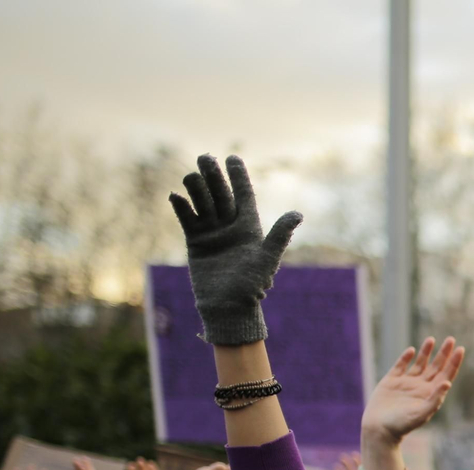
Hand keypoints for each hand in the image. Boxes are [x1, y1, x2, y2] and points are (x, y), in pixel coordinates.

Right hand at [167, 154, 301, 345]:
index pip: (244, 195)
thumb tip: (297, 214)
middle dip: (213, 175)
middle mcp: (230, 227)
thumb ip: (279, 235)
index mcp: (250, 228)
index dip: (238, 176)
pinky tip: (175, 196)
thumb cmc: (251, 287)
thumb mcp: (266, 259)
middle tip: (205, 157)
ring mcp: (212, 232)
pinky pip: (187, 218)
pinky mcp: (195, 241)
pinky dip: (181, 207)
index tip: (232, 157)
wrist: (227, 307)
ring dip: (196, 188)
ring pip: (202, 203)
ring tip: (191, 177)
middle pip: (220, 194)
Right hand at [364, 336, 464, 449]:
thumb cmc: (401, 425)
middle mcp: (420, 387)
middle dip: (444, 353)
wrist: (379, 429)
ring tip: (432, 340)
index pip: (446, 375)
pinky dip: (405, 358)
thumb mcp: (421, 414)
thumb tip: (447, 383)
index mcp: (430, 394)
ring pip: (419, 364)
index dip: (454, 363)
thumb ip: (435, 399)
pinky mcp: (391, 381)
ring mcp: (406, 383)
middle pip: (436, 367)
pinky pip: (400, 366)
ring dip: (426, 352)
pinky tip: (411, 350)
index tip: (461, 349)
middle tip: (451, 339)